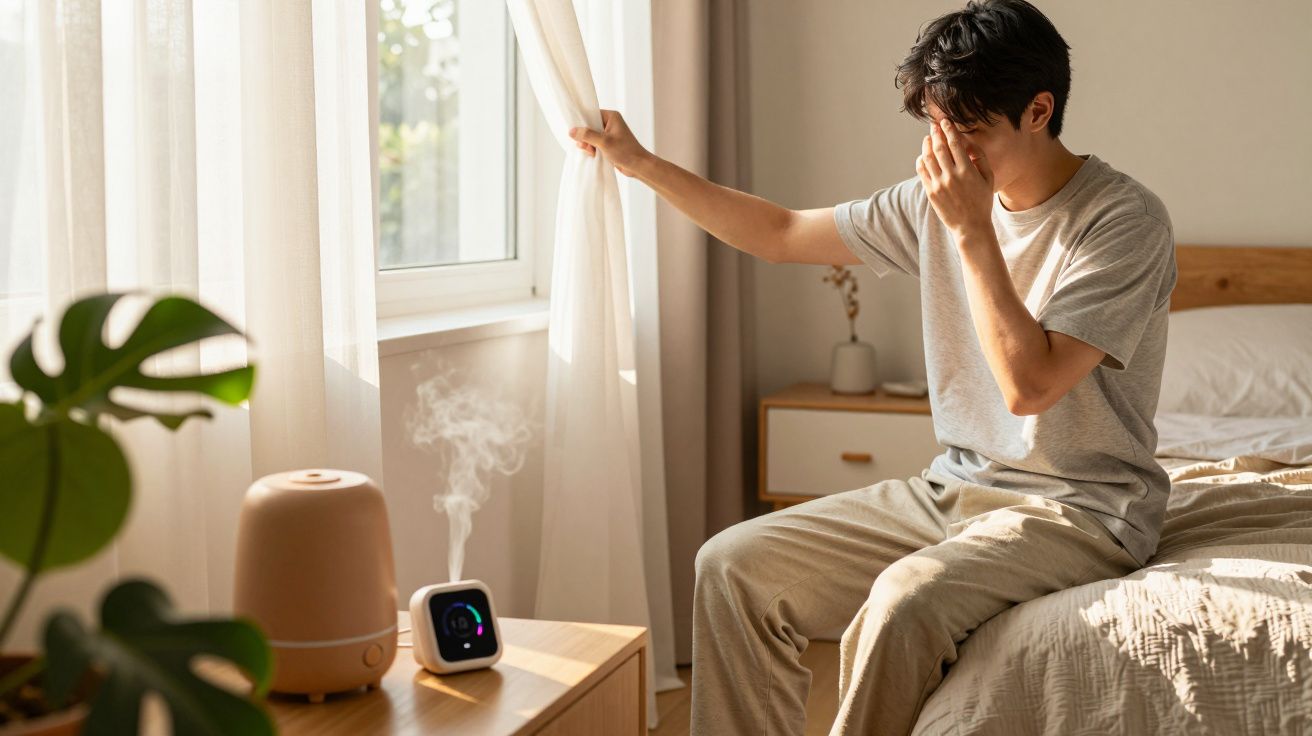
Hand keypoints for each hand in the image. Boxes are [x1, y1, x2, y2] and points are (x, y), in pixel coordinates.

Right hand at [568, 109, 650, 177]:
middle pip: (589, 126)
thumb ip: (587, 135)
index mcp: (611, 116)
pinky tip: (594, 155)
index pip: (591, 114)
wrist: (638, 166)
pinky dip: (593, 149)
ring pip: (591, 136)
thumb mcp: (604, 142)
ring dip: (588, 145)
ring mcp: (609, 134)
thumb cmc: (624, 151)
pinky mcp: (609, 144)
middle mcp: (610, 123)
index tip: (576, 132)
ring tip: (592, 152)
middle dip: (585, 137)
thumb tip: (571, 131)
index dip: (582, 122)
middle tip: (586, 146)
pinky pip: (595, 143)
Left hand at [916, 119, 994, 237]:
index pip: (955, 144)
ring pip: (928, 158)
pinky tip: (923, 155)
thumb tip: (968, 143)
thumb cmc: (982, 201)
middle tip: (934, 125)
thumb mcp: (988, 178)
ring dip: (926, 145)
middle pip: (939, 148)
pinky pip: (922, 172)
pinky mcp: (931, 192)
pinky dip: (921, 160)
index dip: (948, 130)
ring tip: (928, 138)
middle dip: (936, 133)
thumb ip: (980, 158)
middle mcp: (951, 176)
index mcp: (967, 171)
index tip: (945, 121)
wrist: (970, 226)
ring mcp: (939, 185)